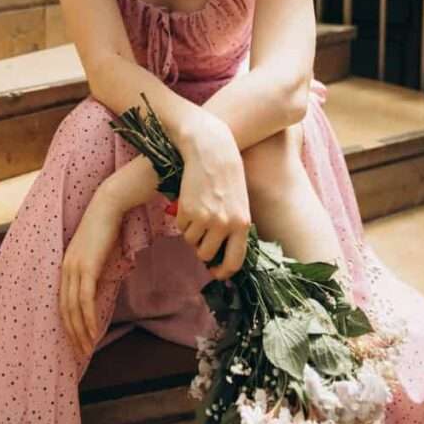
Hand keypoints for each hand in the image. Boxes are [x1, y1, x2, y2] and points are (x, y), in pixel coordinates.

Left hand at [59, 185, 123, 357]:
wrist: (108, 206)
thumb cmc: (106, 228)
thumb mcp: (96, 254)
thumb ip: (94, 272)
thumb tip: (99, 290)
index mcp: (65, 267)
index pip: (63, 303)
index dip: (68, 324)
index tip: (76, 340)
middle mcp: (65, 270)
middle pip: (64, 311)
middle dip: (72, 334)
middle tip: (80, 353)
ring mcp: (74, 269)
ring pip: (73, 309)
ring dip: (81, 332)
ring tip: (87, 349)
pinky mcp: (86, 267)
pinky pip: (85, 300)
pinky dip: (88, 319)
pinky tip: (94, 333)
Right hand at [175, 114, 250, 281]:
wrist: (212, 151)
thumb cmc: (228, 176)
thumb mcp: (240, 203)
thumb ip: (233, 228)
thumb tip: (219, 254)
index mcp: (242, 224)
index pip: (234, 262)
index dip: (223, 272)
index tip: (216, 273)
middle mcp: (224, 225)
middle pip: (206, 255)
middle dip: (202, 249)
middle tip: (203, 236)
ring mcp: (205, 218)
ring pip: (191, 241)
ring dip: (192, 232)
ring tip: (198, 213)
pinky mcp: (187, 210)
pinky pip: (181, 227)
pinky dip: (183, 220)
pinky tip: (191, 202)